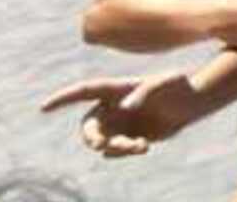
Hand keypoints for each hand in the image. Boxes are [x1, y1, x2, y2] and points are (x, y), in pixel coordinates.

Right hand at [40, 72, 196, 157]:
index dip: (62, 99)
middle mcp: (112, 108)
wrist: (192, 102)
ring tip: (140, 146)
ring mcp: (119, 124)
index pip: (82, 91)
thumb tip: (124, 109)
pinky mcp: (129, 138)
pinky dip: (125, 152)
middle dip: (91, 138)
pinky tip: (143, 145)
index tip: (44, 108)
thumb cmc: (177, 85)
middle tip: (101, 146)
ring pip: (103, 142)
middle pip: (88, 127)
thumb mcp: (164, 82)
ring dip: (116, 147)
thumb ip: (144, 92)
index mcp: (115, 89)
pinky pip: (116, 151)